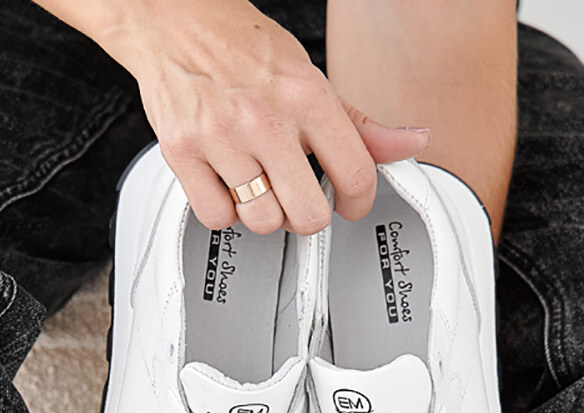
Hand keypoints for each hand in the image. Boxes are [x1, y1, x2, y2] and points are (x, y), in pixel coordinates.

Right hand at [79, 0, 430, 233]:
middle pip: (308, 215)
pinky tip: (227, 183)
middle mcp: (264, 117)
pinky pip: (216, 217)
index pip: (356, 173)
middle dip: (308, 215)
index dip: (358, 201)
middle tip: (300, 198)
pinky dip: (223, 210)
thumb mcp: (308, 76)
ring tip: (259, 185)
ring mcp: (221, 138)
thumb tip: (409, 142)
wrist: (174, 21)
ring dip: (264, 213)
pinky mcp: (183, 153)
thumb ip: (358, 122)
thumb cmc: (241, 49)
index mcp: (305, 95)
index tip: (349, 202)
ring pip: (262, 221)